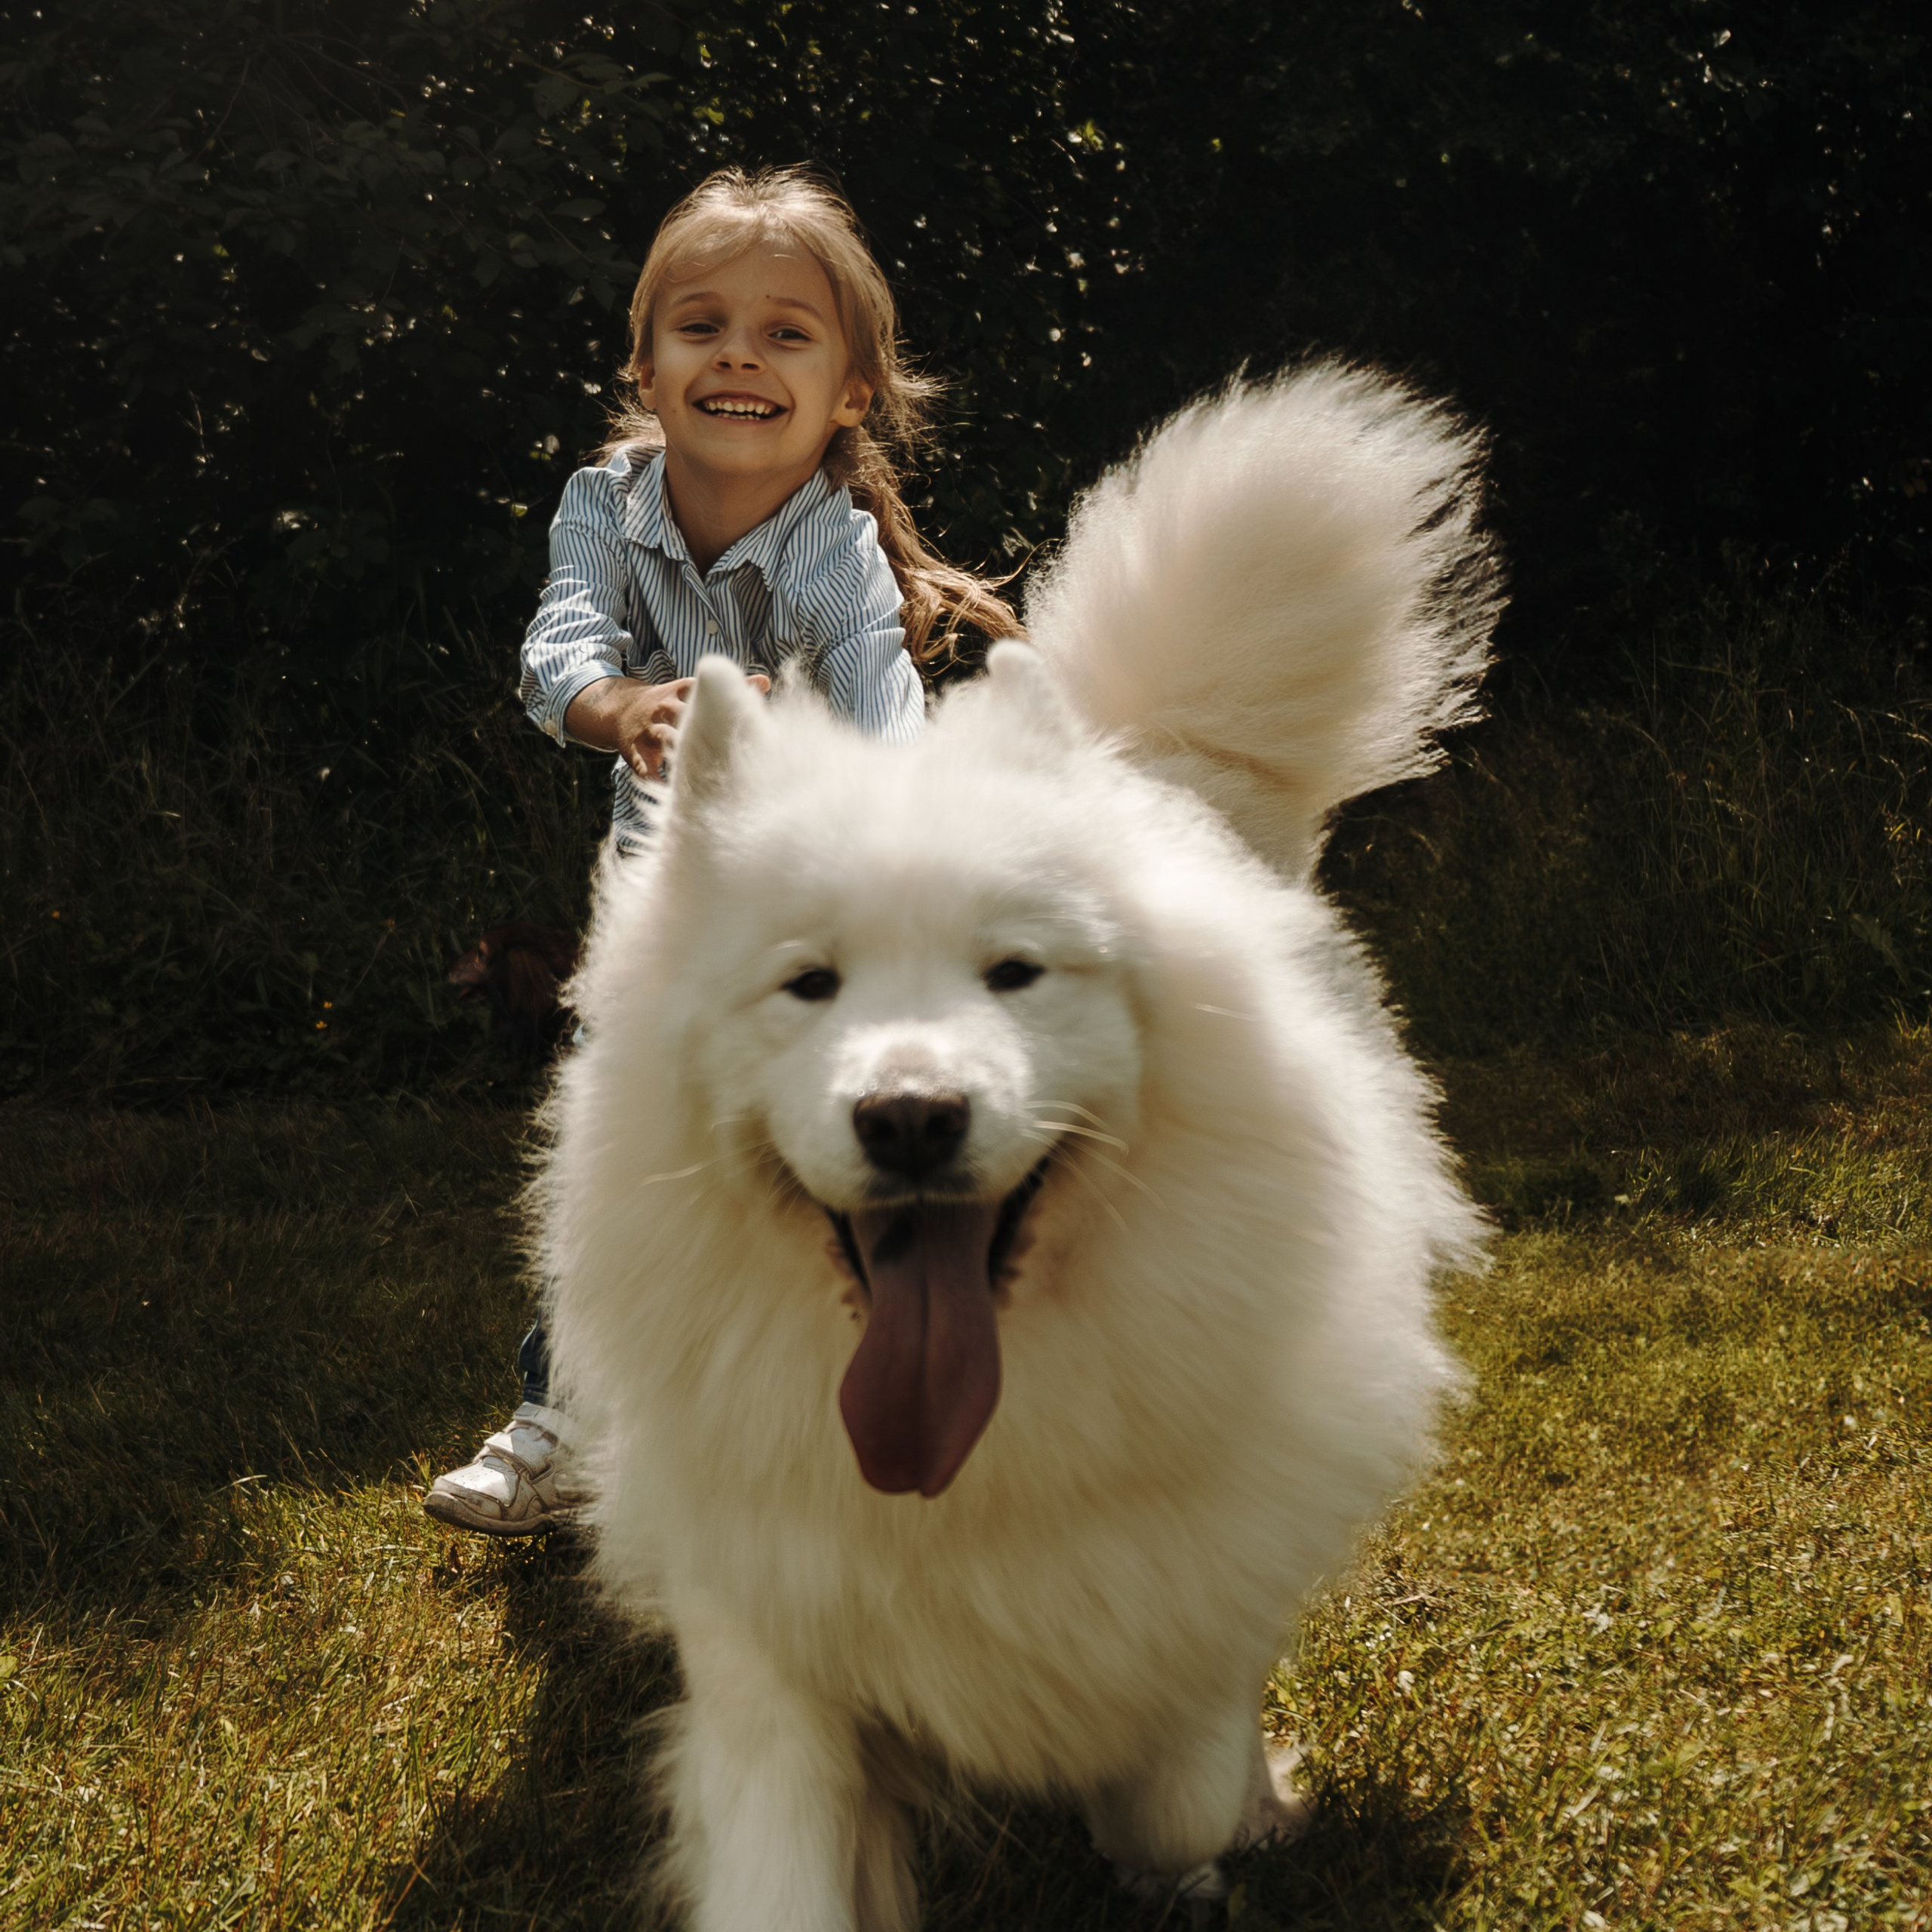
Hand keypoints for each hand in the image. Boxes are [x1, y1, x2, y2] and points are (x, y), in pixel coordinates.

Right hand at [563, 672, 770, 780]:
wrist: (620, 707)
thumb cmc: (669, 702)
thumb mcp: (692, 689)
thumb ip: (731, 685)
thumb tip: (766, 681)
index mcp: (681, 693)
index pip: (702, 695)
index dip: (721, 705)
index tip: (746, 720)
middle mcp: (665, 708)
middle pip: (685, 717)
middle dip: (700, 732)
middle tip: (727, 752)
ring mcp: (649, 728)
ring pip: (665, 738)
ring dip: (680, 754)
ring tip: (699, 774)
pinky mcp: (635, 749)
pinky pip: (645, 766)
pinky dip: (657, 778)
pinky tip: (671, 793)